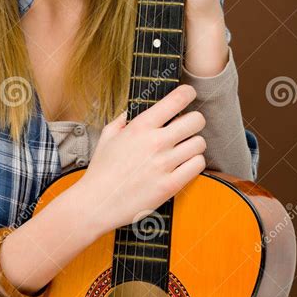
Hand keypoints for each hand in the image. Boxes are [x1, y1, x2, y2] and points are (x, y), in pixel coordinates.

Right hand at [74, 84, 205, 236]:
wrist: (96, 203)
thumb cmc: (101, 170)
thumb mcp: (107, 137)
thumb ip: (121, 121)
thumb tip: (129, 112)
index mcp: (140, 126)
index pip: (177, 99)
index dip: (187, 93)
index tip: (188, 95)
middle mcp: (155, 142)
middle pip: (196, 120)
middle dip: (194, 122)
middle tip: (187, 128)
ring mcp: (164, 164)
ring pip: (200, 143)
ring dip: (194, 145)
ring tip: (183, 150)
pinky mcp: (170, 185)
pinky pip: (198, 165)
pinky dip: (194, 163)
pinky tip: (184, 165)